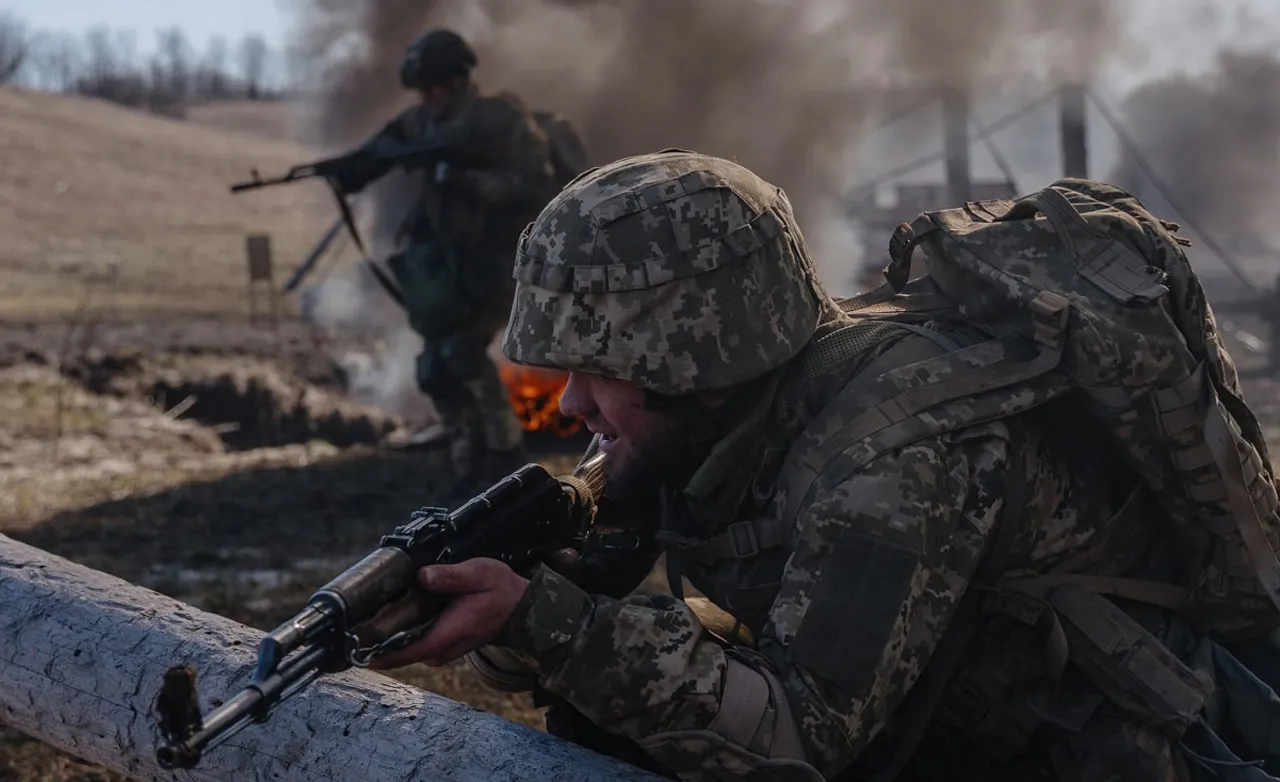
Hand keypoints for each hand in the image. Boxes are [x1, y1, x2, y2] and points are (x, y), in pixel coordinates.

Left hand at [367, 558, 528, 669]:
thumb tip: (422, 576)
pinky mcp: (440, 645)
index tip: (352, 647)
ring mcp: (440, 650)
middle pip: (397, 651)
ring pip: (404, 648)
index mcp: (446, 634)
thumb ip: (450, 577)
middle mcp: (440, 649)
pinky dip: (400, 631)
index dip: (376, 652)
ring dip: (386, 635)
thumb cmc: (501, 592)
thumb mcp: (479, 574)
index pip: (403, 652)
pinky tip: (391, 614)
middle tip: (352, 621)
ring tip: (366, 617)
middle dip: (374, 639)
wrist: (522, 609)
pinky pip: (413, 643)